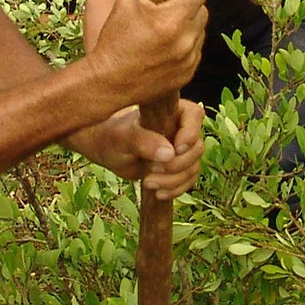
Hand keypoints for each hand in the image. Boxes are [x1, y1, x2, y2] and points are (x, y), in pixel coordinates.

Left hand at [75, 99, 206, 199]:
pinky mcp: (178, 168)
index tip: (176, 148)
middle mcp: (181, 128)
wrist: (107, 151)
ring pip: (193, 167)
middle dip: (177, 165)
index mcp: (171, 110)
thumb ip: (143, 141)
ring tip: (148, 183)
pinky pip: (188, 180)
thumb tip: (169, 153)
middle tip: (152, 171)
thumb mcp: (122, 138)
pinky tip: (158, 193)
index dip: (191, 133)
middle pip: (196, 148)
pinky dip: (175, 189)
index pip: (194, 115)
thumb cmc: (112, 136)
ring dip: (174, 181)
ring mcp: (181, 150)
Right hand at [88, 0, 206, 111]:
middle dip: (188, 7)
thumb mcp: (125, 2)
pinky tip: (164, 48)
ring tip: (164, 31)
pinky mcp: (188, 74)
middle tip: (168, 10)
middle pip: (202, 11)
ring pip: (199, 32)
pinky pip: (195, 52)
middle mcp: (185, 41)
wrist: (108, 83)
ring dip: (187, 28)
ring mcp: (188, 60)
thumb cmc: (114, 41)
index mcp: (172, 21)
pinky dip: (184, 46)